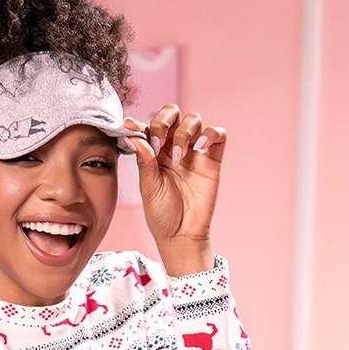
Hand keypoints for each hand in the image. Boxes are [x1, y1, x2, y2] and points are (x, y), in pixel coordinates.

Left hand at [122, 105, 225, 247]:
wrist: (181, 235)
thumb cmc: (162, 215)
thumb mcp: (147, 188)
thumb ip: (144, 161)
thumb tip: (134, 134)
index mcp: (155, 153)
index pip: (150, 126)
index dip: (142, 124)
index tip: (130, 127)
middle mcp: (174, 148)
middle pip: (173, 114)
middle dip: (164, 121)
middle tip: (159, 143)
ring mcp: (194, 152)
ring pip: (194, 120)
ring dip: (184, 131)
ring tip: (178, 157)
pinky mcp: (212, 160)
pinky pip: (218, 134)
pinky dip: (211, 134)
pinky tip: (199, 149)